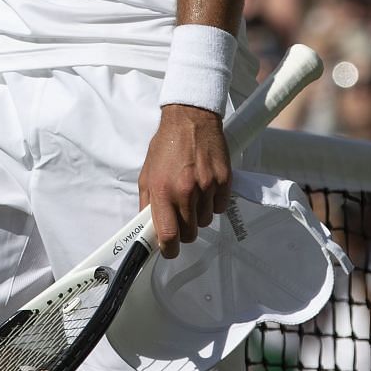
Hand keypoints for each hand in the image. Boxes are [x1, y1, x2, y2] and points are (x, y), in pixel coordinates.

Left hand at [138, 105, 232, 258]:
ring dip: (198, 216)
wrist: (190, 120)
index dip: (168, 248)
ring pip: (206, 221)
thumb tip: (148, 226)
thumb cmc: (166, 146)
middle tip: (180, 219)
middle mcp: (186, 191)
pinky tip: (206, 189)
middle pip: (190, 233)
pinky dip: (213, 204)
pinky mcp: (224, 181)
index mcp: (163, 191)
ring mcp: (207, 187)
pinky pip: (220, 207)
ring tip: (193, 196)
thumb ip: (147, 202)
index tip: (168, 250)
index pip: (168, 234)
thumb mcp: (147, 173)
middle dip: (184, 232)